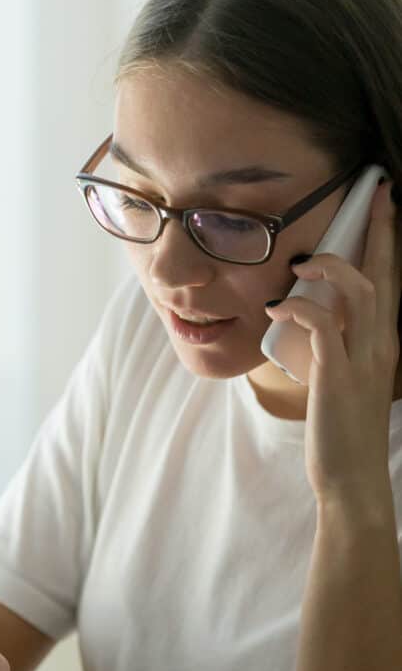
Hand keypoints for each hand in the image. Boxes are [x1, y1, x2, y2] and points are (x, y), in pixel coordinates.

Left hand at [265, 178, 400, 503]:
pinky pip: (322, 327)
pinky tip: (281, 308)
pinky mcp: (337, 375)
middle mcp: (381, 344)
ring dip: (332, 268)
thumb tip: (311, 315)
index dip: (388, 242)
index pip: (392, 281)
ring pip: (362, 293)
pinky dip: (301, 309)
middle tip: (376, 192)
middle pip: (386, 275)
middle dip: (380, 231)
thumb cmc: (341, 427)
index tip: (385, 206)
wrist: (351, 478)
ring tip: (303, 264)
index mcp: (384, 342)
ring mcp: (362, 359)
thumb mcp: (344, 375)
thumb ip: (336, 342)